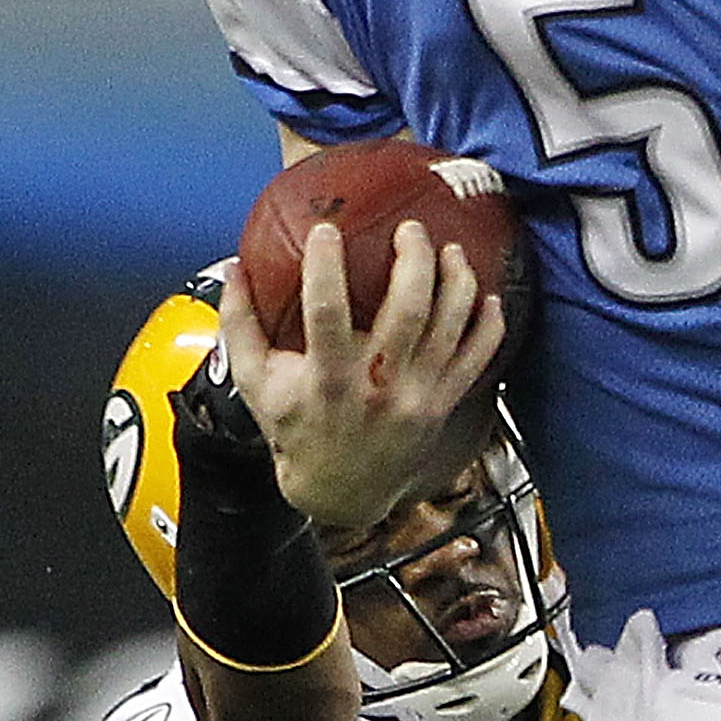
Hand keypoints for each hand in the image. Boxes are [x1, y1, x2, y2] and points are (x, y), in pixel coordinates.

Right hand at [217, 219, 505, 530]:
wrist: (340, 492)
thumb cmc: (296, 431)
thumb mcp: (256, 384)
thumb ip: (240, 325)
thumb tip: (232, 267)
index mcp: (328, 379)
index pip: (327, 312)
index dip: (327, 267)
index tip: (326, 229)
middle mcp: (378, 387)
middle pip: (409, 311)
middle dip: (414, 260)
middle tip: (410, 229)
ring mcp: (417, 397)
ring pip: (451, 328)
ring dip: (456, 281)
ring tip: (450, 250)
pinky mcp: (442, 406)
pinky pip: (477, 358)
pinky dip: (488, 325)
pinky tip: (487, 296)